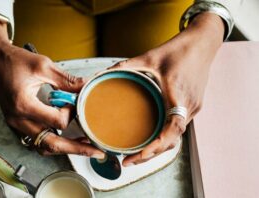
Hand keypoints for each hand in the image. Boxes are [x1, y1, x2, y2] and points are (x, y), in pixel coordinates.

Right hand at [0, 19, 104, 158]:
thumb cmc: (14, 60)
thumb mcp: (43, 66)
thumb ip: (67, 80)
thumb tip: (86, 87)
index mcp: (23, 105)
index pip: (57, 121)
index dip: (72, 113)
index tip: (75, 101)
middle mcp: (18, 119)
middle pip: (51, 144)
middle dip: (76, 148)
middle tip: (96, 150)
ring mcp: (17, 123)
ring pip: (44, 146)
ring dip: (64, 147)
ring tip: (83, 145)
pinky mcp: (18, 122)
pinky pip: (38, 139)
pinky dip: (54, 141)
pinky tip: (66, 137)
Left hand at [110, 13, 224, 165]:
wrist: (203, 43)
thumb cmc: (179, 49)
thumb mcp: (150, 57)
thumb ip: (125, 66)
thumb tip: (102, 73)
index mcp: (179, 95)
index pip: (173, 129)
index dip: (157, 145)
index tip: (140, 155)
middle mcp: (189, 106)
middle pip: (172, 140)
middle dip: (151, 155)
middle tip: (128, 161)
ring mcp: (193, 107)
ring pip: (176, 136)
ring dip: (158, 149)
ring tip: (137, 154)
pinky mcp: (193, 106)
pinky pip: (179, 127)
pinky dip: (165, 138)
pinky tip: (152, 139)